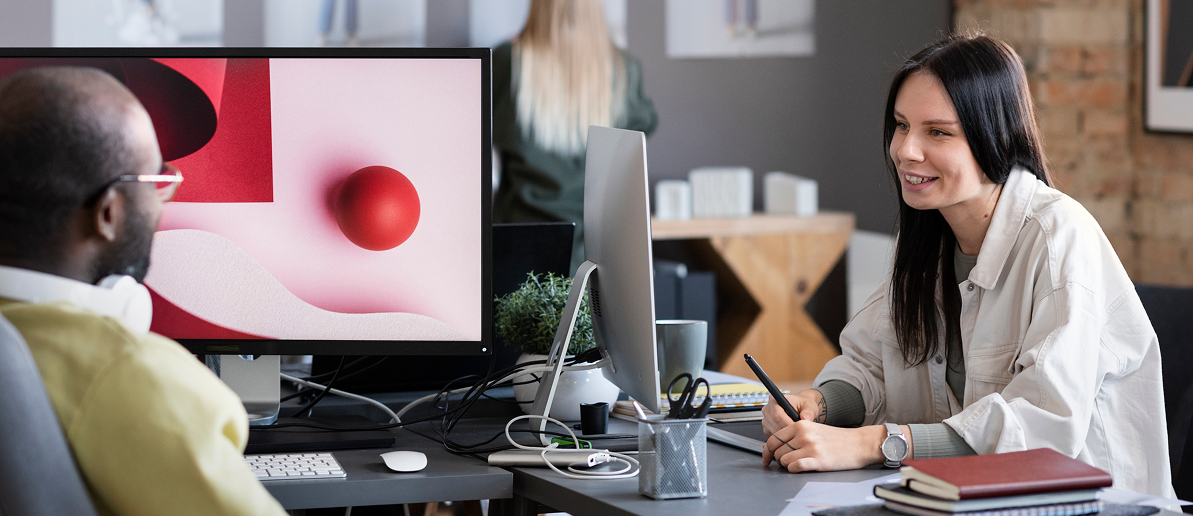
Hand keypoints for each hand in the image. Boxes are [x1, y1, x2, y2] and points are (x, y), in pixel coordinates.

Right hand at [761, 389, 825, 438]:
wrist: (800, 408)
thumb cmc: (803, 405)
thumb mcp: (809, 406)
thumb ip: (808, 412)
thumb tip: (805, 418)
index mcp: (774, 400)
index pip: (777, 415)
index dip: (788, 424)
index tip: (798, 430)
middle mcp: (767, 410)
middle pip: (775, 425)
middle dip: (788, 432)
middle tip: (800, 434)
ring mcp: (765, 420)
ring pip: (774, 433)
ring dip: (786, 436)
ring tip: (796, 433)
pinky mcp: (766, 429)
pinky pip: (773, 439)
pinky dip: (783, 439)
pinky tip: (791, 435)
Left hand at [761, 422, 886, 471]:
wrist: (858, 443)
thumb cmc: (836, 438)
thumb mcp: (812, 430)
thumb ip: (791, 436)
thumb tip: (769, 446)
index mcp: (800, 425)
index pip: (773, 439)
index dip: (767, 451)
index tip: (766, 458)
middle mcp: (804, 434)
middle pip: (777, 452)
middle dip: (781, 459)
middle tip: (791, 460)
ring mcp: (811, 447)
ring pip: (784, 461)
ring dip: (788, 465)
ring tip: (800, 462)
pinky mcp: (818, 460)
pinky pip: (795, 467)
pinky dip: (794, 469)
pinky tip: (802, 467)